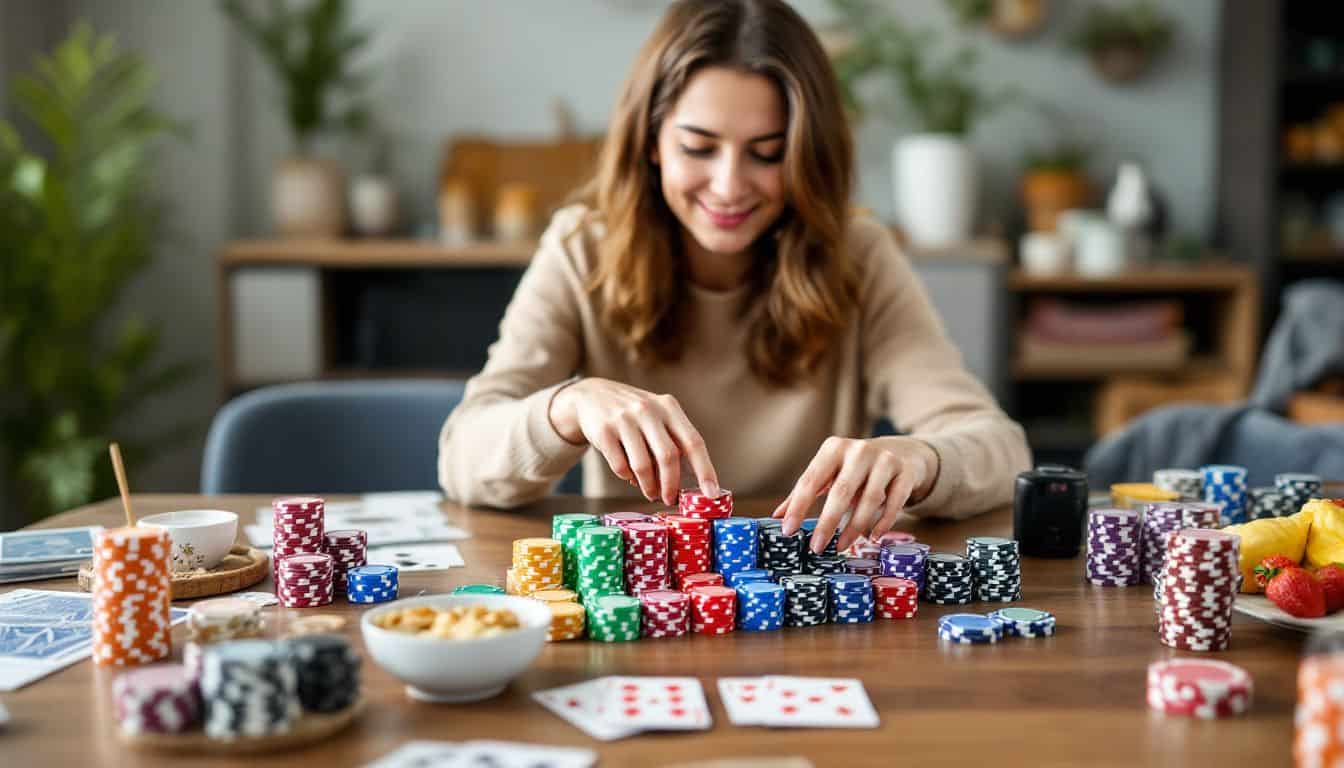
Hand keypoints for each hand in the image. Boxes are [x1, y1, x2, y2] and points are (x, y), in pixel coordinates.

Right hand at [548, 378, 719, 505]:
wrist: (591, 396)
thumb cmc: (635, 416)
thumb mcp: (658, 417)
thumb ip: (674, 442)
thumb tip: (692, 483)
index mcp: (669, 407)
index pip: (693, 442)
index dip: (705, 470)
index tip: (712, 494)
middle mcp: (648, 410)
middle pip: (668, 457)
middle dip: (671, 484)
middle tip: (670, 500)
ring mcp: (624, 419)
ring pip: (643, 465)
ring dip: (649, 486)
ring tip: (650, 492)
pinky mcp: (604, 431)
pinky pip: (620, 466)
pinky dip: (627, 477)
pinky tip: (629, 475)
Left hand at [772, 436, 937, 553]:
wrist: (899, 452)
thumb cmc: (853, 468)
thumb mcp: (829, 473)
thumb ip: (805, 492)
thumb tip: (777, 518)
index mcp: (833, 448)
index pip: (811, 480)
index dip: (798, 506)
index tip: (788, 531)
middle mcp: (859, 450)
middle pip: (841, 491)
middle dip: (827, 522)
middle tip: (816, 547)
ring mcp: (885, 460)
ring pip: (869, 499)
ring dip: (854, 528)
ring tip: (841, 547)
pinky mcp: (905, 473)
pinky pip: (894, 503)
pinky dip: (883, 523)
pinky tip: (871, 538)